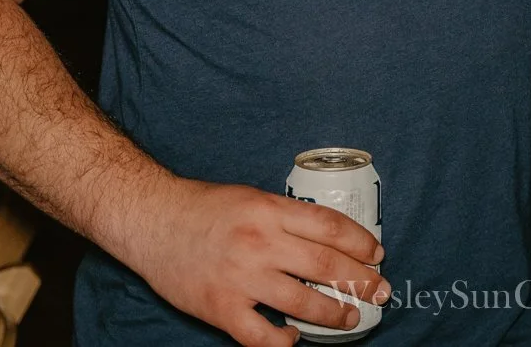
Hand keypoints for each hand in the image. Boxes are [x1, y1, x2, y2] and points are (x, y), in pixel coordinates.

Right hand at [127, 179, 388, 346]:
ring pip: (302, 303)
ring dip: (334, 312)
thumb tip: (325, 238)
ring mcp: (240, 278)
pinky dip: (284, 341)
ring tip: (350, 316)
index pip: (329, 226)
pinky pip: (261, 336)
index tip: (376, 254)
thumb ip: (284, 217)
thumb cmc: (201, 207)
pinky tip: (294, 337)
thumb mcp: (250, 197)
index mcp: (269, 210)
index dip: (360, 242)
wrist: (151, 220)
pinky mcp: (221, 307)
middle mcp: (260, 243)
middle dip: (360, 280)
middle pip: (325, 265)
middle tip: (380, 290)